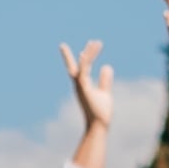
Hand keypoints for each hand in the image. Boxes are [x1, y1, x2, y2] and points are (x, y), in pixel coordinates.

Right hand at [59, 36, 118, 167]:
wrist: (99, 124)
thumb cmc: (101, 112)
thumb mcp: (104, 92)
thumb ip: (105, 80)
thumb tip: (107, 66)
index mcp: (82, 85)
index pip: (79, 69)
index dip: (79, 59)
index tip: (82, 49)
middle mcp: (79, 85)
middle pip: (72, 67)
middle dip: (66, 57)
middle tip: (61, 45)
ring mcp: (80, 86)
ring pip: (81, 67)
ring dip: (88, 54)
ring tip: (95, 43)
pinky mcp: (84, 89)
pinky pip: (82, 73)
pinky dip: (84, 63)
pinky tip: (85, 54)